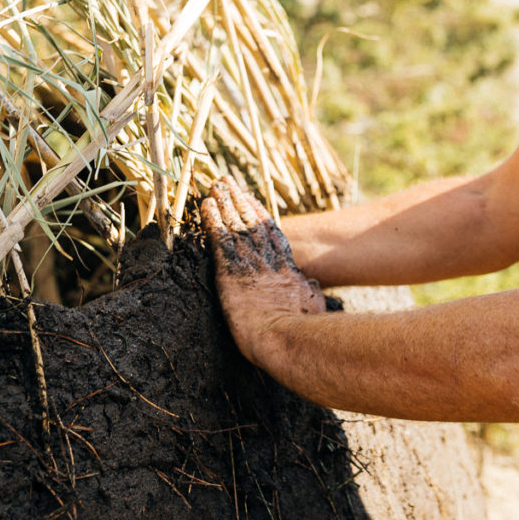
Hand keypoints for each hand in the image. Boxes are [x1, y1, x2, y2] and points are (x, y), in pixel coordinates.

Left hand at [200, 176, 325, 365]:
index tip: (251, 200)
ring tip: (215, 185)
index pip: (272, 237)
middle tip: (228, 182)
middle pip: (251, 225)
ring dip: (224, 204)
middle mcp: (267, 263)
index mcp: (287, 272)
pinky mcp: (229, 272)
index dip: (260, 217)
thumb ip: (310, 292)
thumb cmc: (303, 331)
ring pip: (235, 227)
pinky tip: (204, 205)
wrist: (286, 337)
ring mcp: (249, 266)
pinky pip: (219, 240)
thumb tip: (311, 284)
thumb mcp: (314, 307)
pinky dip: (212, 221)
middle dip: (239, 202)